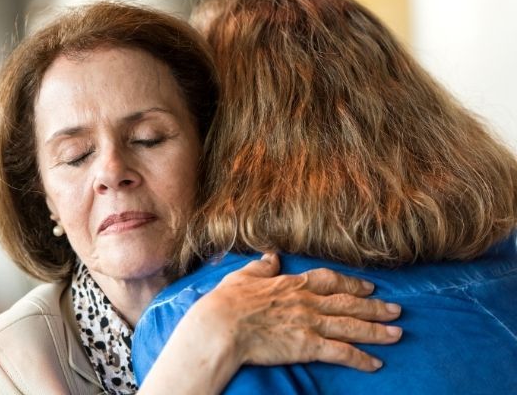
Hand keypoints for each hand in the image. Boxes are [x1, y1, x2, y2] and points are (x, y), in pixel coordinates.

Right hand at [192, 253, 401, 371]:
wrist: (222, 326)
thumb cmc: (227, 302)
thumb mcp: (244, 276)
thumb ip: (262, 267)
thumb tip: (272, 256)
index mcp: (293, 284)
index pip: (330, 281)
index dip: (352, 284)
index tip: (368, 287)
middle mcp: (307, 302)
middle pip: (349, 303)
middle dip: (375, 307)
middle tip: (397, 310)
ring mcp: (310, 324)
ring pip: (352, 326)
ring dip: (377, 331)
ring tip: (397, 333)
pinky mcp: (307, 346)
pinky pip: (341, 353)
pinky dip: (360, 359)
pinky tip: (376, 364)